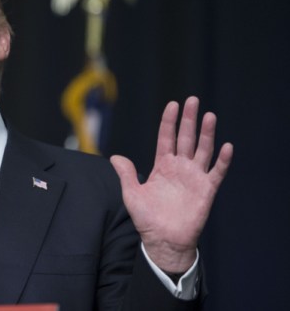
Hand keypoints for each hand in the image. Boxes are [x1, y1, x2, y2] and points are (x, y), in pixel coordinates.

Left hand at [110, 96, 232, 272]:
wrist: (163, 241)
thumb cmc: (147, 219)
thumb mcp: (131, 194)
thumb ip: (126, 174)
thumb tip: (115, 157)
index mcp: (162, 166)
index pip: (167, 138)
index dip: (169, 121)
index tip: (172, 104)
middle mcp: (180, 167)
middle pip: (186, 138)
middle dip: (189, 119)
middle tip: (192, 100)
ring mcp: (194, 177)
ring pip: (202, 150)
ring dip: (206, 134)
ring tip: (209, 116)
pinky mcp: (206, 190)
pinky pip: (216, 172)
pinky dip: (222, 160)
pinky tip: (226, 146)